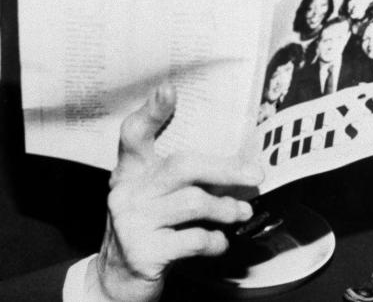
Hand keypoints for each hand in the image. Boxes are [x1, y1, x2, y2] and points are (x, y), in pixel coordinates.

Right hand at [91, 84, 262, 301]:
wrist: (116, 283)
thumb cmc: (147, 231)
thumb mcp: (154, 199)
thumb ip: (181, 179)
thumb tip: (236, 166)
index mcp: (128, 171)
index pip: (134, 134)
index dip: (151, 112)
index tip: (169, 89)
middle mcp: (126, 191)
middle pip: (181, 166)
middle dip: (224, 169)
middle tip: (255, 175)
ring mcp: (131, 221)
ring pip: (193, 201)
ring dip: (225, 208)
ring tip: (240, 212)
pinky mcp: (143, 252)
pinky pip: (193, 238)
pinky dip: (215, 240)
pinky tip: (220, 242)